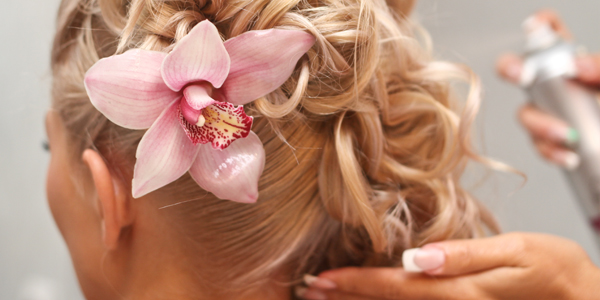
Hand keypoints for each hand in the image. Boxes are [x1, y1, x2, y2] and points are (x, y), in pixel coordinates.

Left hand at [297, 233, 599, 299]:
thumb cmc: (557, 274)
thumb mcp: (518, 255)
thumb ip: (466, 257)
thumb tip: (418, 257)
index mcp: (459, 292)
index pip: (395, 286)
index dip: (355, 282)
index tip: (320, 279)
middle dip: (345, 296)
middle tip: (308, 289)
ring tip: (325, 297)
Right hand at [497, 10, 599, 168]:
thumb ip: (599, 68)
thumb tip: (575, 66)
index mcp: (570, 61)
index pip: (548, 34)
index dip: (537, 26)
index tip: (534, 27)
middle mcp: (552, 85)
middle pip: (517, 69)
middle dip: (510, 68)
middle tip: (519, 74)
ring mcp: (547, 112)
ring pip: (525, 114)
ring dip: (540, 124)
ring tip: (566, 135)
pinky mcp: (550, 140)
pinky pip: (539, 145)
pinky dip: (551, 152)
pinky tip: (568, 155)